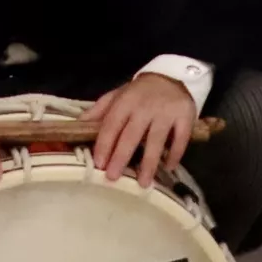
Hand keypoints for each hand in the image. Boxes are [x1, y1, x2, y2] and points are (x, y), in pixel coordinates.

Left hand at [87, 71, 201, 186]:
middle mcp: (145, 107)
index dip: (104, 144)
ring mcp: (166, 112)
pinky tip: (168, 168)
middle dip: (121, 157)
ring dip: (149, 163)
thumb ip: (99, 111)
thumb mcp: (117, 96)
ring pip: (156, 140)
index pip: (112, 124)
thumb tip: (76, 126)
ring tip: (143, 183)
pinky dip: (175, 154)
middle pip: (132, 135)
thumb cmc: (139, 93)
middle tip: (113, 177)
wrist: (172, 77)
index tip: (99, 164)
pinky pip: (180, 139)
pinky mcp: (185, 116)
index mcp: (125, 101)